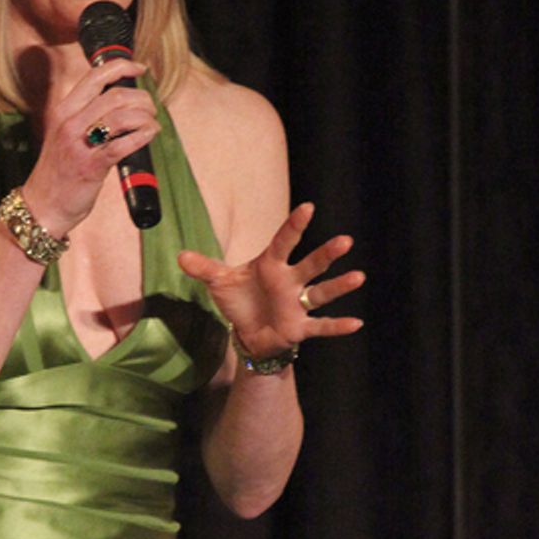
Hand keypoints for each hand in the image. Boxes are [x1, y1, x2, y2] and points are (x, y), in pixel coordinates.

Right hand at [21, 58, 157, 237]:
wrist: (42, 207)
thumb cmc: (58, 172)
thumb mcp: (65, 135)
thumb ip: (85, 116)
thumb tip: (120, 102)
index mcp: (63, 111)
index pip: (94, 76)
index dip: (122, 67)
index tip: (139, 68)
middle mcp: (69, 123)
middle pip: (114, 95)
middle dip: (141, 98)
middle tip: (150, 107)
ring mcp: (79, 144)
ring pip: (121, 117)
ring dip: (145, 117)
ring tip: (151, 123)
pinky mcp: (90, 167)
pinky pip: (122, 144)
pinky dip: (142, 136)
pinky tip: (150, 134)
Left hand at [178, 202, 364, 358]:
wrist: (248, 331)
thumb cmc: (240, 300)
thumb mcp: (219, 282)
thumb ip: (203, 268)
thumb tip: (180, 256)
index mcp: (271, 265)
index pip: (284, 242)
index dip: (294, 226)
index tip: (308, 207)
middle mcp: (290, 282)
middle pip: (310, 265)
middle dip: (327, 255)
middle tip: (345, 241)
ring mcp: (298, 304)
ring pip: (321, 293)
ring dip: (339, 286)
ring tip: (358, 277)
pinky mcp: (300, 328)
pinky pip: (321, 326)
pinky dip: (337, 326)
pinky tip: (357, 324)